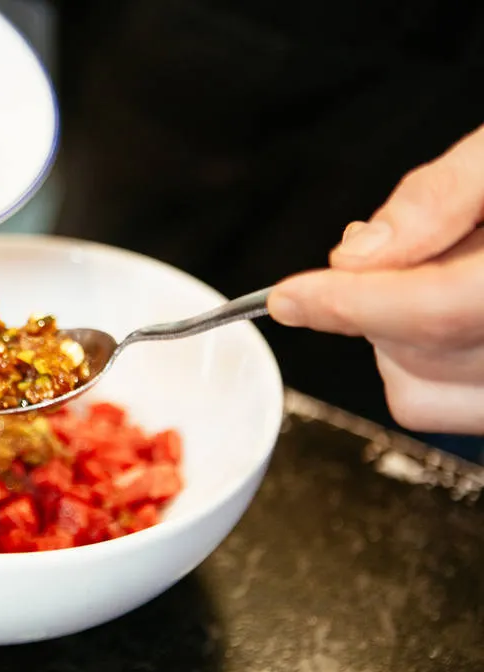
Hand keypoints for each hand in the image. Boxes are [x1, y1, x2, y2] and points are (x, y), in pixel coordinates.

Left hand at [267, 123, 483, 434]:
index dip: (348, 303)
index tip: (290, 294)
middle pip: (418, 355)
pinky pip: (447, 407)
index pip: (436, 310)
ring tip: (436, 272)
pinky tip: (449, 311)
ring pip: (422, 395)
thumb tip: (359, 254)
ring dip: (395, 338)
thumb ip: (442, 195)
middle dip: (375, 303)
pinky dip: (424, 365)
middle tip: (400, 245)